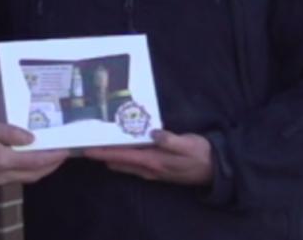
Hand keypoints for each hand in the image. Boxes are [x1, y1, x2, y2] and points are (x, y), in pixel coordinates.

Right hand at [0, 116, 69, 188]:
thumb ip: (9, 132)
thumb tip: (31, 138)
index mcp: (2, 160)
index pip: (35, 162)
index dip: (53, 157)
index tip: (67, 150)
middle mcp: (1, 176)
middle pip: (33, 175)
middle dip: (50, 166)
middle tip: (62, 155)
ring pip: (24, 179)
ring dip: (38, 170)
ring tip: (48, 156)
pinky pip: (12, 179)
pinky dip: (25, 171)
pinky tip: (26, 161)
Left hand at [83, 129, 212, 184]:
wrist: (215, 169)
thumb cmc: (201, 155)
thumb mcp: (188, 145)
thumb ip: (170, 140)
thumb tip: (153, 133)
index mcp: (154, 161)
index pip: (122, 157)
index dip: (104, 153)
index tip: (86, 150)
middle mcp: (149, 168)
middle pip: (119, 162)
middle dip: (103, 155)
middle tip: (86, 144)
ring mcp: (152, 170)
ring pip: (126, 164)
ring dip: (112, 156)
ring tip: (99, 144)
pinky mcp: (157, 168)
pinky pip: (134, 163)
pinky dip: (124, 156)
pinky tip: (122, 147)